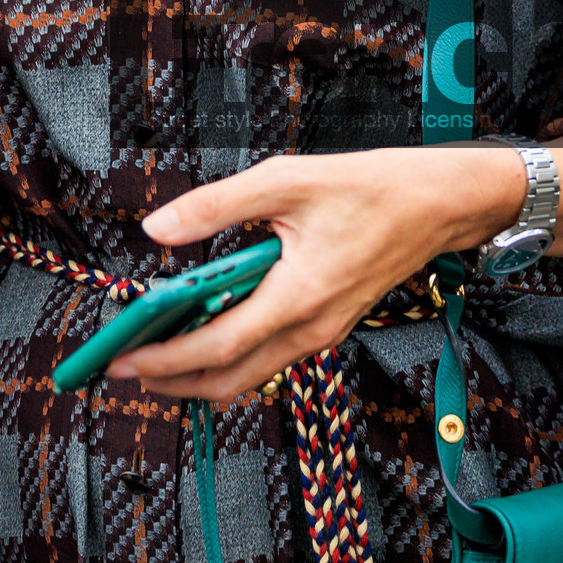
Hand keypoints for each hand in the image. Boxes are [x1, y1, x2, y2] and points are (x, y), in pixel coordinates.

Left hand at [108, 141, 562, 408]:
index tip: (121, 359)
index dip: (164, 360)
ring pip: (249, 373)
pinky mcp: (327, 325)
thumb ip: (216, 206)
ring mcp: (322, 332)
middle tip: (121, 369)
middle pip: (228, 380)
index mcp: (299, 296)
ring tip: (151, 354)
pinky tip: (201, 331)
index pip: (217, 346)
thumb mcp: (287, 180)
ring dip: (197, 373)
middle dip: (170, 383)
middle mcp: (311, 328)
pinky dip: (228, 355)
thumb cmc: (372, 187)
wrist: (442, 204)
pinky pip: (269, 356)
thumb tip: (157, 229)